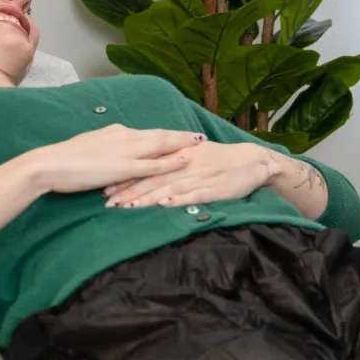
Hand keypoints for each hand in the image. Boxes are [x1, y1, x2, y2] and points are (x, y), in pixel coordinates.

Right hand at [24, 125, 204, 195]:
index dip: (167, 134)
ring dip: (182, 145)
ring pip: (161, 146)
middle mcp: (125, 137)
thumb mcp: (91, 146)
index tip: (181, 134)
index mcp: (117, 132)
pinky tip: (185, 160)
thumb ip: (108, 148)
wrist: (50, 163)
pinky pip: (153, 165)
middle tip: (200, 136)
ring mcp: (126, 151)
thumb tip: (116, 152)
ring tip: (200, 144)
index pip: (148, 133)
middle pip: (160, 135)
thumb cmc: (65, 158)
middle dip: (181, 136)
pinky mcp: (124, 167)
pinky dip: (171, 162)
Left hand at [102, 139, 286, 208]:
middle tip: (108, 201)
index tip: (105, 185)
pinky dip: (179, 199)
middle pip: (153, 178)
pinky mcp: (214, 189)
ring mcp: (200, 177)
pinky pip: (194, 195)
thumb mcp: (194, 154)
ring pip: (169, 187)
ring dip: (147, 198)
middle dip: (129, 190)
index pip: (147, 166)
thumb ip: (171, 160)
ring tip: (127, 206)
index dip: (126, 176)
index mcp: (180, 154)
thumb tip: (145, 167)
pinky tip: (165, 204)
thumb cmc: (221, 159)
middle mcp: (187, 164)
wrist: (253, 161)